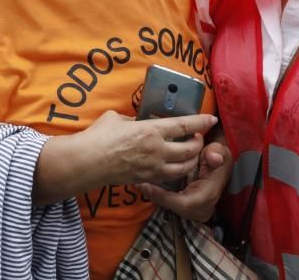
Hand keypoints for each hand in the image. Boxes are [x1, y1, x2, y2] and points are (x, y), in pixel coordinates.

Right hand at [82, 110, 216, 186]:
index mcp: (151, 130)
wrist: (86, 163)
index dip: (201, 122)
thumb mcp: (117, 118)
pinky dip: (176, 171)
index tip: (211, 119)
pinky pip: (169, 177)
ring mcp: (153, 167)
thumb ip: (133, 120)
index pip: (184, 126)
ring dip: (192, 160)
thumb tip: (137, 122)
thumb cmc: (98, 137)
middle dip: (198, 143)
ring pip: (184, 167)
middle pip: (190, 149)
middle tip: (197, 138)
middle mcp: (157, 150)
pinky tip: (173, 165)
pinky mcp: (147, 179)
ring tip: (190, 153)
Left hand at [141, 140, 231, 221]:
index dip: (164, 198)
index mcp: (209, 193)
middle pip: (174, 209)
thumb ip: (216, 152)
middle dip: (156, 197)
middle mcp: (203, 206)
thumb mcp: (218, 150)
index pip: (184, 203)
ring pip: (172, 209)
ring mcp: (197, 210)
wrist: (220, 164)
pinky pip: (172, 206)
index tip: (147, 186)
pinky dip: (161, 198)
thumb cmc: (216, 155)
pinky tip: (148, 187)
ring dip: (156, 198)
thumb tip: (214, 157)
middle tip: (140, 184)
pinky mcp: (190, 209)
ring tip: (141, 184)